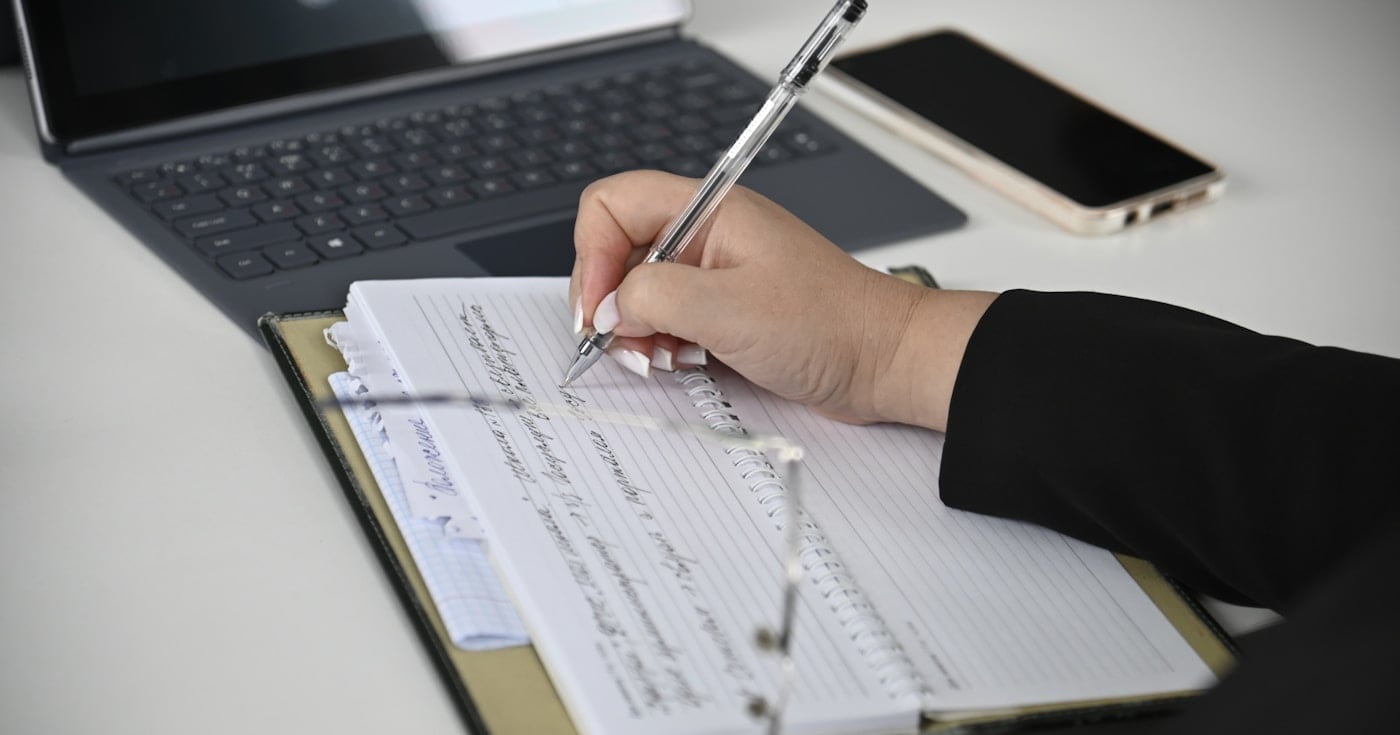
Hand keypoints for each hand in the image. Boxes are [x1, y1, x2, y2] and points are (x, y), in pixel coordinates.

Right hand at [569, 171, 994, 430]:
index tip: (598, 308)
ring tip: (667, 357)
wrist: (884, 362)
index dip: (592, 254)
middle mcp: (704, 236)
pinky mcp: (722, 313)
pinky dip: (664, 347)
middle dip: (614, 302)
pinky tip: (687, 363)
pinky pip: (668, 323)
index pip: (613, 205)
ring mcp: (713, 275)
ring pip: (640, 294)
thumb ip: (653, 297)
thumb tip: (609, 306)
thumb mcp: (726, 308)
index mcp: (707, 211)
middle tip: (629, 341)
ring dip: (640, 331)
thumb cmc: (829, 324)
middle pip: (619, 253)